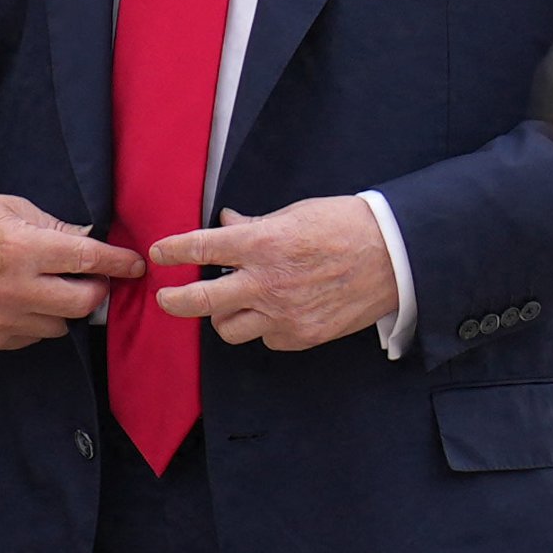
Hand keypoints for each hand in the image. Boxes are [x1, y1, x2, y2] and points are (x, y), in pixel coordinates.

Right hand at [0, 190, 142, 351]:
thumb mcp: (14, 210)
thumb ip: (57, 229)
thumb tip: (94, 242)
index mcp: (22, 249)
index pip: (87, 261)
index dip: (117, 263)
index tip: (135, 265)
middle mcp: (14, 289)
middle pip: (83, 303)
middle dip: (95, 290)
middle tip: (92, 278)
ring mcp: (1, 318)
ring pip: (61, 325)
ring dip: (64, 308)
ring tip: (48, 287)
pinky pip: (34, 337)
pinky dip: (37, 321)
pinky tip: (23, 301)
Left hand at [148, 196, 399, 351]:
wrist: (394, 257)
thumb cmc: (346, 226)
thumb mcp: (295, 214)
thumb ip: (256, 226)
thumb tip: (226, 225)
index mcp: (263, 245)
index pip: (201, 248)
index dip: (173, 251)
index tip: (158, 254)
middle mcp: (266, 283)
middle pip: (200, 302)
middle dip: (174, 301)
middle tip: (165, 299)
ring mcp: (283, 314)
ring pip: (229, 329)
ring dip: (224, 316)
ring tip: (232, 304)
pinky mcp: (301, 336)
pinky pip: (266, 338)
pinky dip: (264, 327)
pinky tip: (277, 312)